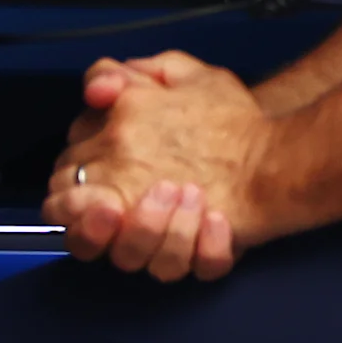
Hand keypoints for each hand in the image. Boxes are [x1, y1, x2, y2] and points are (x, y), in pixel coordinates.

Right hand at [41, 51, 262, 280]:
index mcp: (109, 179)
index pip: (63, 206)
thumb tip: (96, 88)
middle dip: (116, 226)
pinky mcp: (211, 252)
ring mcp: (173, 238)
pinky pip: (203, 268)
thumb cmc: (220, 115)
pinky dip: (210, 249)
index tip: (102, 197)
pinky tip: (221, 220)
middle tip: (161, 190)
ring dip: (166, 232)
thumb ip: (121, 75)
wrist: (278, 139)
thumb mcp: (175, 78)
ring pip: (144, 263)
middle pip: (92, 246)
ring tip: (196, 194)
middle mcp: (132, 217)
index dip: (72, 208)